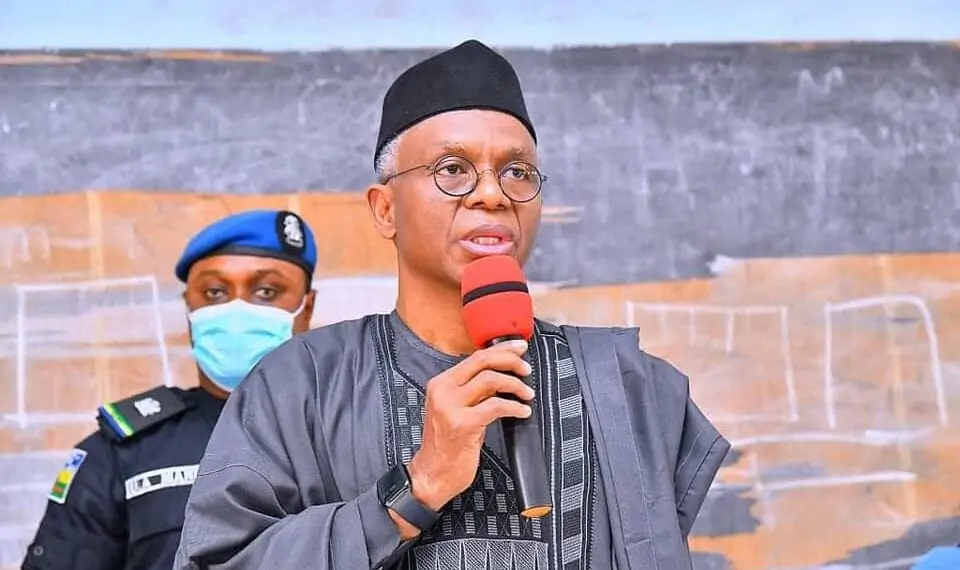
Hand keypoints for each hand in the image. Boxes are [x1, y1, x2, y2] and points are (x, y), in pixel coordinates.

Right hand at [408, 340, 533, 510]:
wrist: (431, 475)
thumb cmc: (446, 446)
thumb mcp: (454, 410)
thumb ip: (472, 392)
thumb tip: (501, 376)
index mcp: (441, 384)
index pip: (475, 357)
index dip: (501, 350)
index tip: (518, 349)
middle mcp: (443, 391)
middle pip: (483, 361)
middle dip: (510, 360)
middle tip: (526, 368)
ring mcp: (451, 407)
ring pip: (491, 380)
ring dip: (515, 384)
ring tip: (527, 393)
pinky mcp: (463, 425)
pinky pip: (496, 406)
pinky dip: (514, 406)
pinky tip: (522, 411)